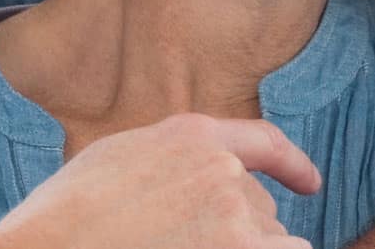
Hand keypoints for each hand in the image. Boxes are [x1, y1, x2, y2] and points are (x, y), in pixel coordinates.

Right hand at [0, 113, 319, 248]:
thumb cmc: (64, 220)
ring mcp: (233, 219)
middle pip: (260, 208)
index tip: (310, 183)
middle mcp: (221, 169)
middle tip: (179, 245)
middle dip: (238, 234)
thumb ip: (170, 159)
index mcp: (189, 136)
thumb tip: (211, 172)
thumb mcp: (116, 160)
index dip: (293, 164)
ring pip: (271, 242)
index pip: (264, 142)